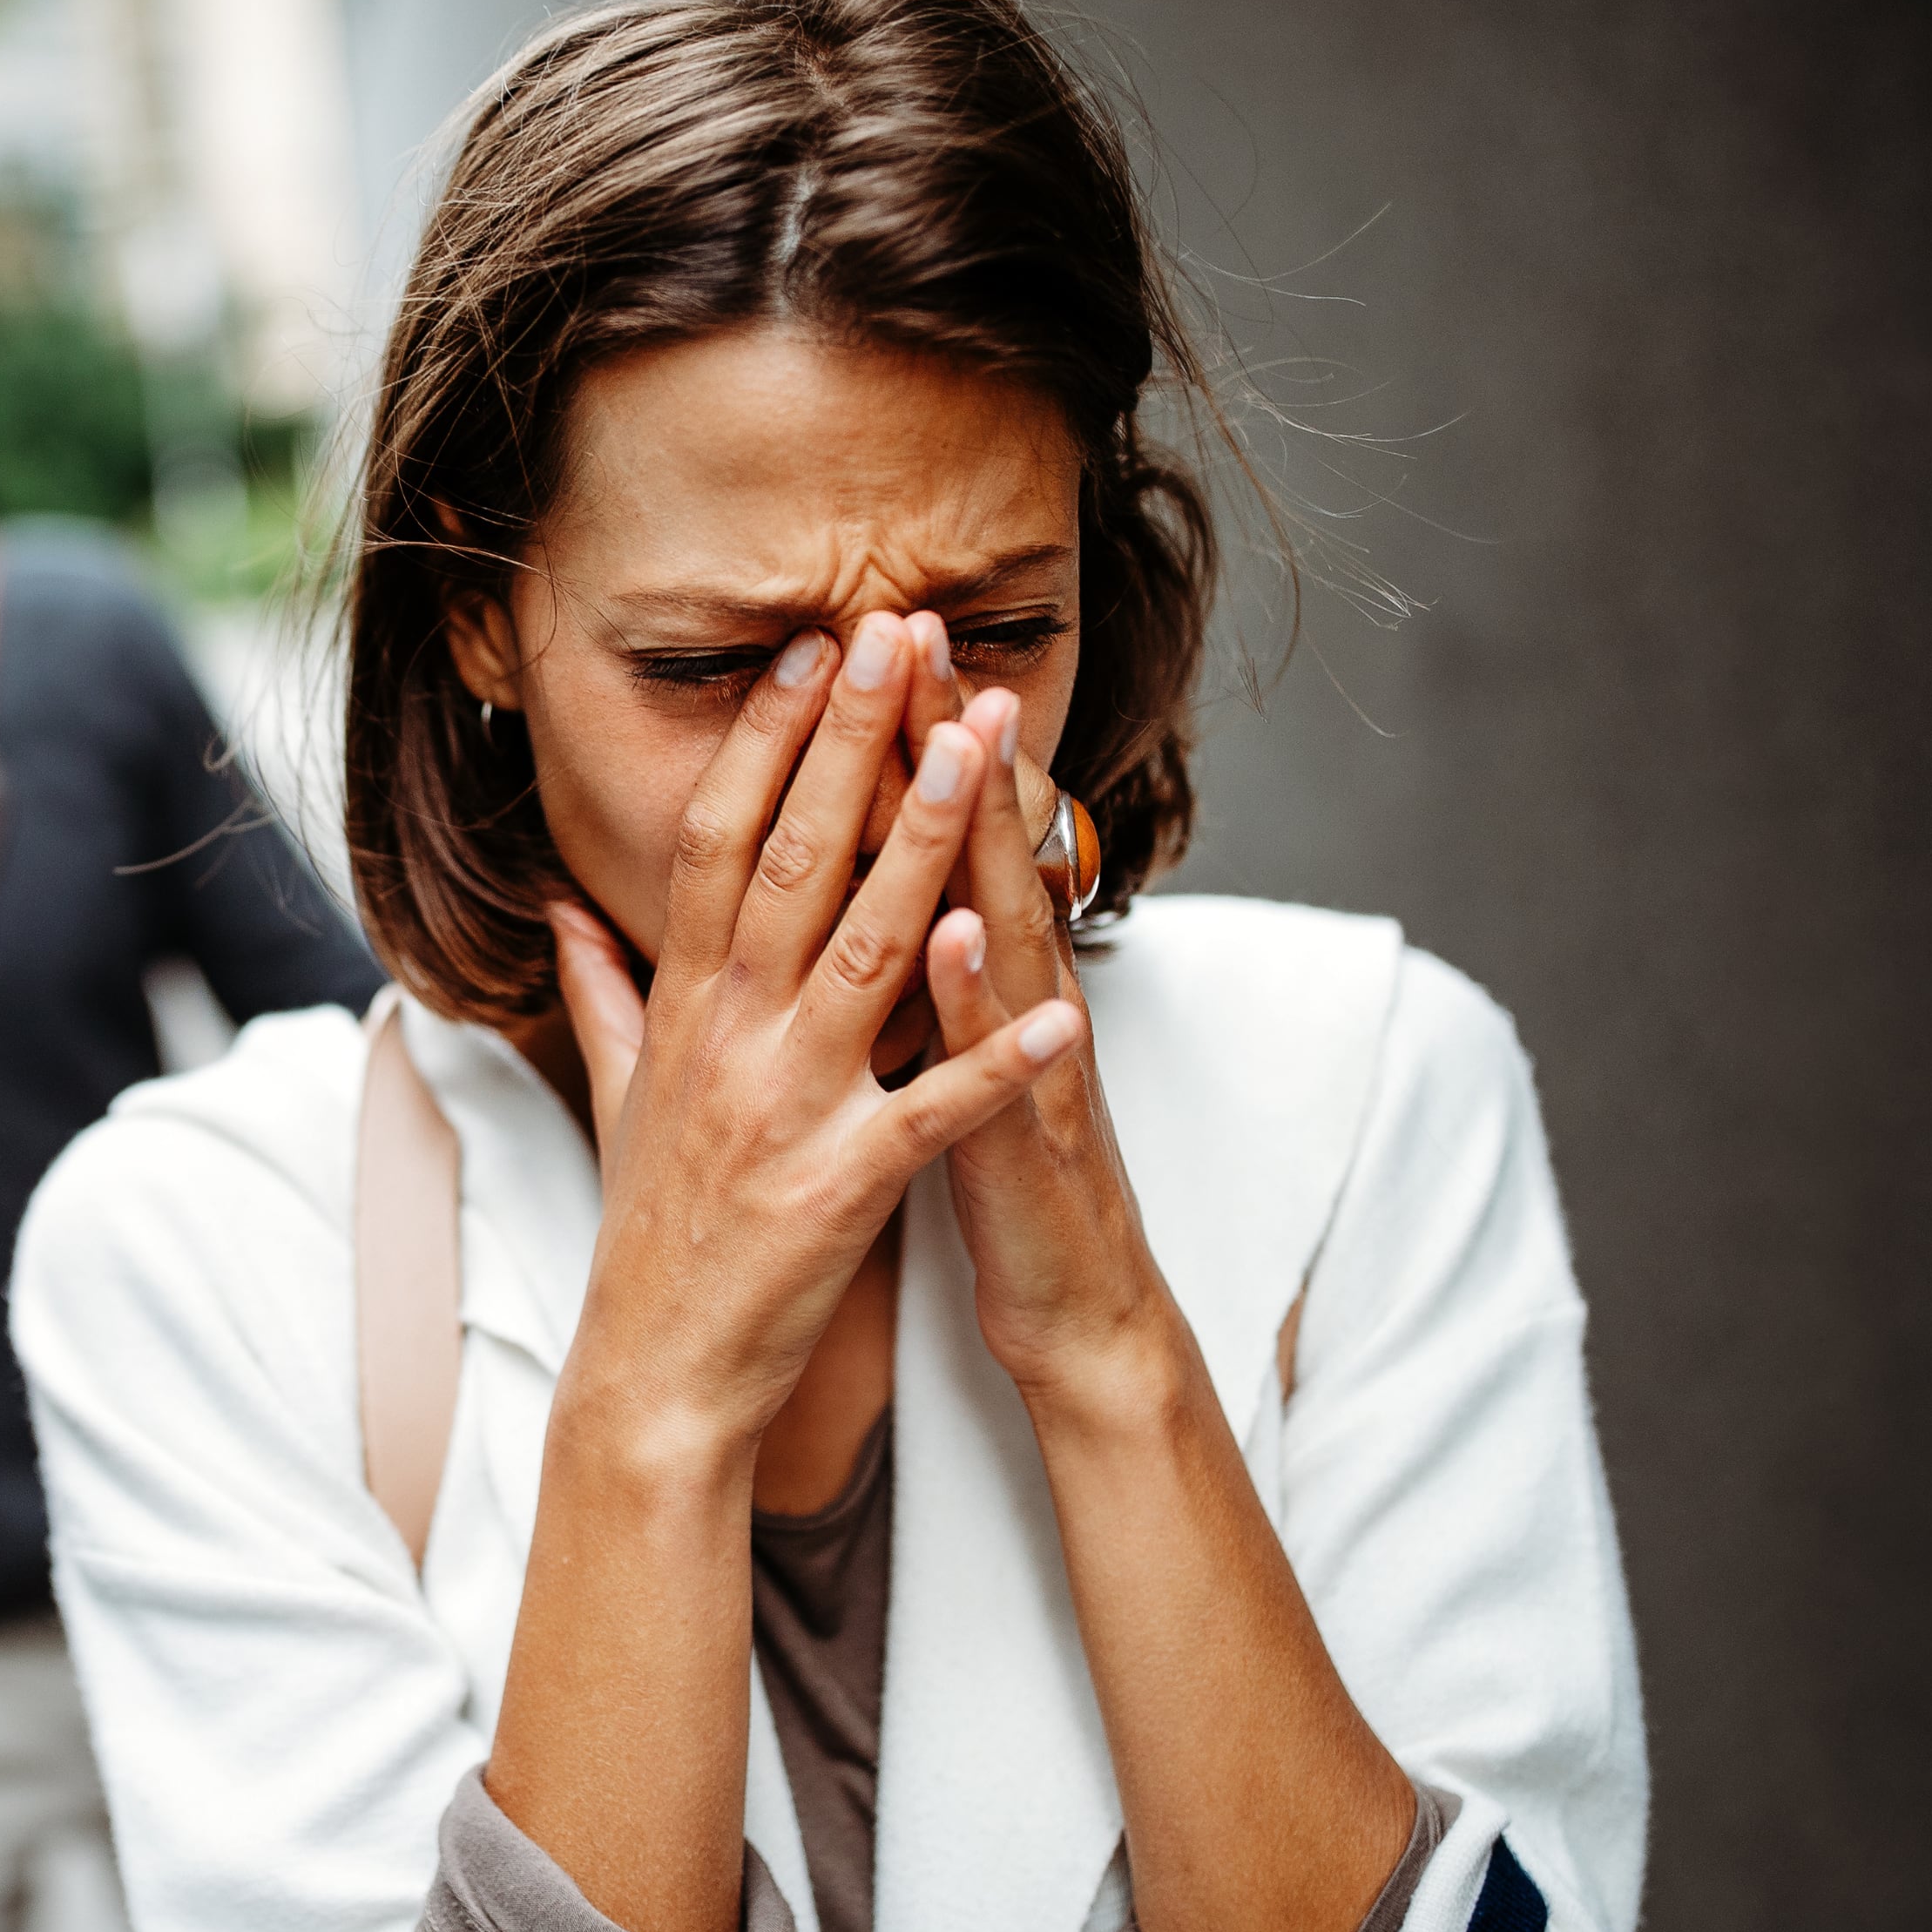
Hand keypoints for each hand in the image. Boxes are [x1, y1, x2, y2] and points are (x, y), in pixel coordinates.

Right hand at [547, 612, 1084, 1463]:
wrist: (655, 1373)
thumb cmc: (649, 1233)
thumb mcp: (618, 1095)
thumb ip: (601, 989)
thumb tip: (562, 907)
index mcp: (685, 1008)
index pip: (719, 842)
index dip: (767, 741)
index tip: (812, 652)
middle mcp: (729, 1039)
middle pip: (790, 861)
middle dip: (851, 744)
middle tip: (896, 635)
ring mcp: (784, 1108)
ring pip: (864, 951)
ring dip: (928, 844)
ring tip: (981, 749)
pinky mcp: (840, 1186)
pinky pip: (932, 1111)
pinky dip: (998, 1061)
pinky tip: (1068, 1009)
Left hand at [911, 647, 1184, 1399]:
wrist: (1078, 1305)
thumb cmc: (996, 1176)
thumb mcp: (943, 1055)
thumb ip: (910, 970)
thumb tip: (875, 889)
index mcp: (976, 974)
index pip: (936, 834)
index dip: (899, 738)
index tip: (852, 638)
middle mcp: (1017, 995)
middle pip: (983, 847)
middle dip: (949, 740)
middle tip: (915, 626)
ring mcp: (1031, 1059)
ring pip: (1012, 927)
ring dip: (989, 835)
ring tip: (964, 736)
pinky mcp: (1029, 1137)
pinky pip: (1001, 1059)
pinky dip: (979, 997)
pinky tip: (953, 934)